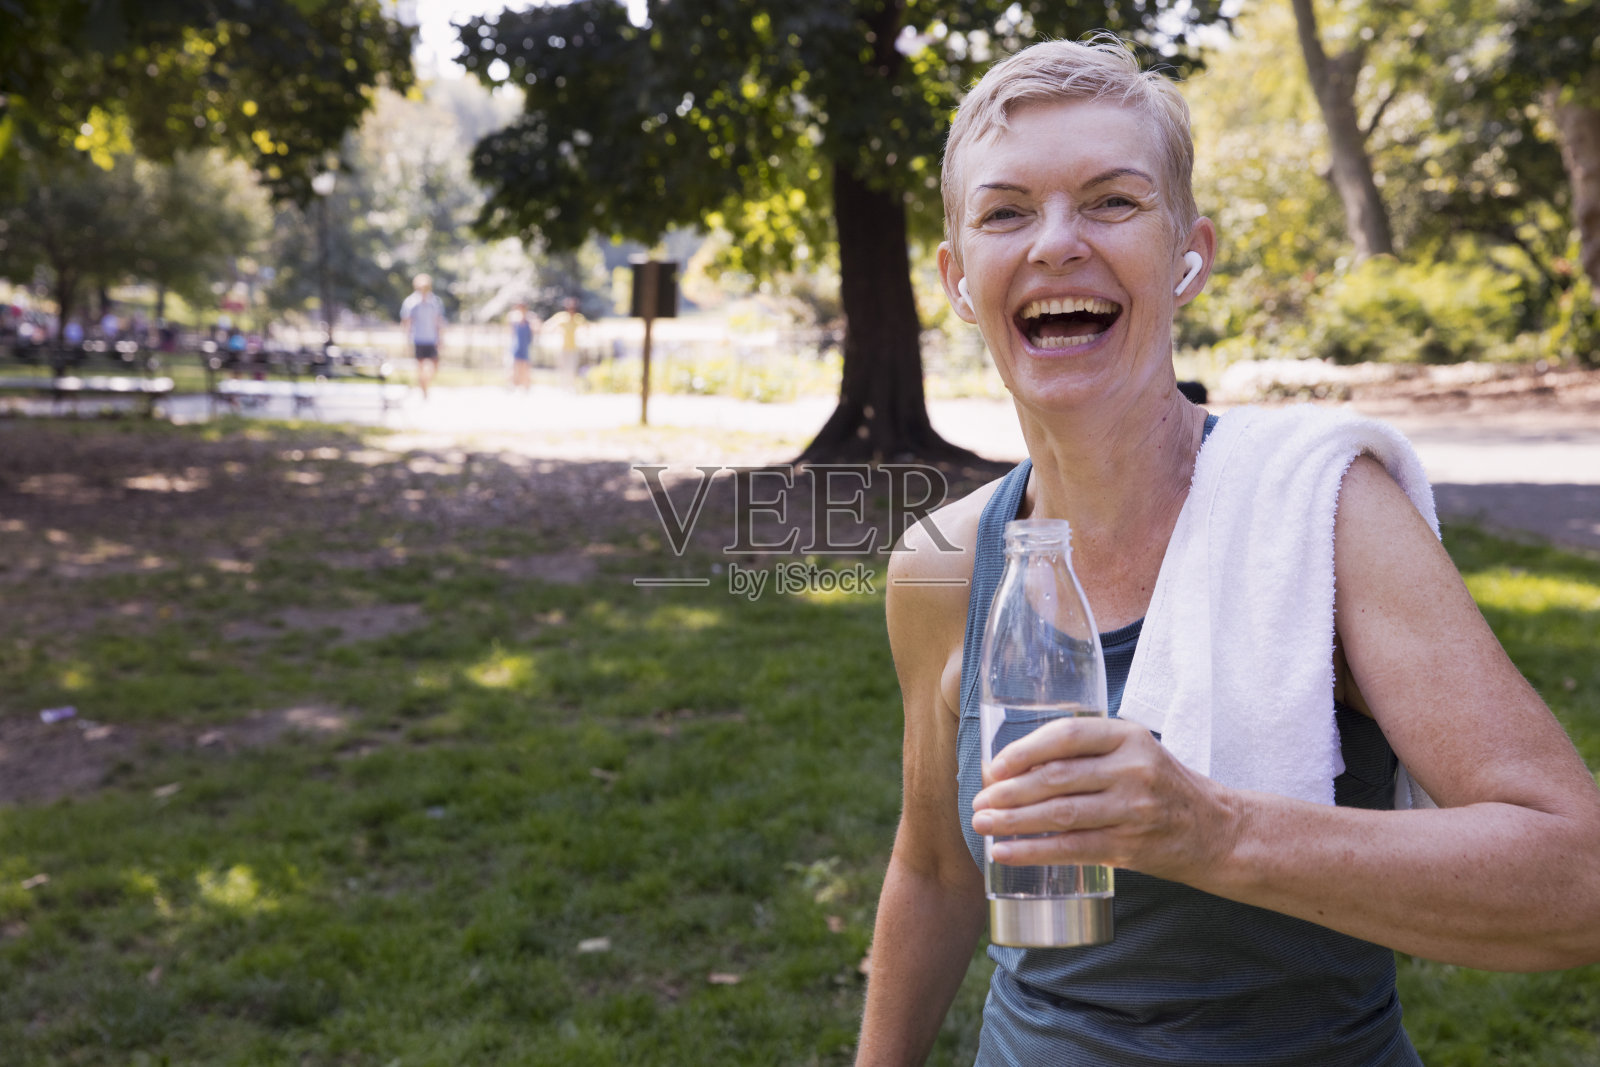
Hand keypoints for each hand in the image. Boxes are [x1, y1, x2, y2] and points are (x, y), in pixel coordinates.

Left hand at [970, 717, 1239, 883]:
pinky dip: (1033, 851)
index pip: (1066, 736)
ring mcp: (1133, 809)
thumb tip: (1016, 765)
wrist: (1217, 830)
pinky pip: (1072, 849)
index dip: (1024, 750)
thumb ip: (1087, 751)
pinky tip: (1006, 852)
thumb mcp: (1134, 752)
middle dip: (1009, 791)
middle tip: (979, 801)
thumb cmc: (1161, 786)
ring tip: (982, 825)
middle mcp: (1131, 769)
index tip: (994, 767)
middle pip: (1057, 777)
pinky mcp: (1130, 846)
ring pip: (1060, 814)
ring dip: (1013, 821)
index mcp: (1128, 736)